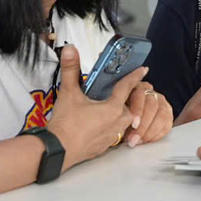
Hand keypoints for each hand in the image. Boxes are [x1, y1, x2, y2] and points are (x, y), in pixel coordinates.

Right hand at [44, 45, 145, 169]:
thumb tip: (70, 51)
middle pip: (128, 106)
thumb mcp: (68, 93)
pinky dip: (110, 127)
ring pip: (123, 121)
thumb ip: (71, 69)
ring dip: (118, 114)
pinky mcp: (104, 146)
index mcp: (113, 108)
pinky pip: (114, 134)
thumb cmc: (65, 125)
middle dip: (125, 98)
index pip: (127, 87)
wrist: (58, 150)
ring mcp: (112, 136)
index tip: (142, 70)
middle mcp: (117, 123)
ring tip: (108, 108)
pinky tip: (99, 124)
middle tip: (118, 92)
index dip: (134, 76)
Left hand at [122, 81, 172, 147]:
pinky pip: (167, 125)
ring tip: (139, 141)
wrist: (126, 122)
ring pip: (161, 116)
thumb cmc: (119, 115)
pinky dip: (157, 135)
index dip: (138, 110)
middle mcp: (152, 93)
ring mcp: (162, 104)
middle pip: (152, 106)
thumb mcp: (116, 110)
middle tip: (134, 138)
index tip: (133, 124)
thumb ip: (118, 111)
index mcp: (137, 88)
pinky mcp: (168, 115)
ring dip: (150, 132)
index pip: (140, 95)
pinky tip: (147, 140)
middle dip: (143, 125)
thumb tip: (120, 118)